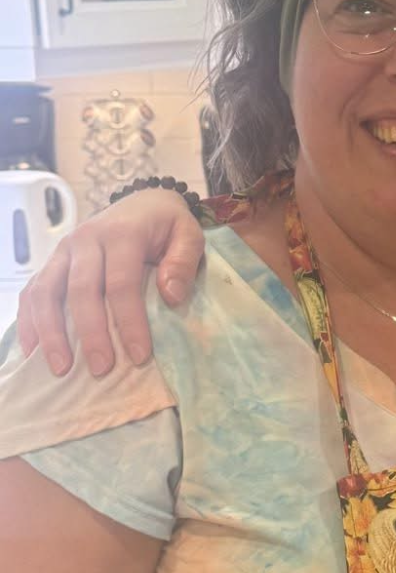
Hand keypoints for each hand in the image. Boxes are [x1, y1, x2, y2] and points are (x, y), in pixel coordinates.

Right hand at [15, 190, 205, 377]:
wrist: (142, 202)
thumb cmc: (166, 227)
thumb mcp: (190, 234)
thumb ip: (184, 261)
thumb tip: (171, 296)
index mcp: (122, 232)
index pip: (122, 282)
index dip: (129, 321)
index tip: (138, 356)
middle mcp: (86, 239)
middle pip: (80, 290)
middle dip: (90, 333)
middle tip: (100, 369)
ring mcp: (63, 250)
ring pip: (46, 291)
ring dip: (50, 332)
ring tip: (60, 368)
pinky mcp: (51, 262)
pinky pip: (32, 292)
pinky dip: (29, 321)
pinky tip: (32, 352)